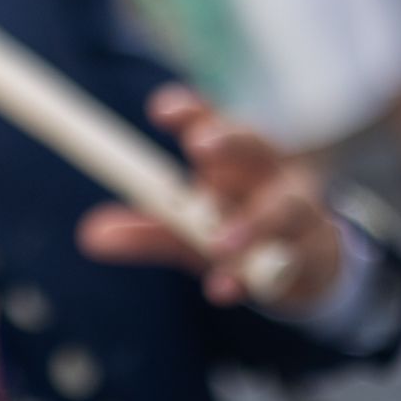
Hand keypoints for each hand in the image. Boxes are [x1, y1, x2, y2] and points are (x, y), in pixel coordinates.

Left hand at [77, 85, 342, 311]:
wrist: (305, 267)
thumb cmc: (239, 228)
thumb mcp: (188, 228)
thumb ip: (145, 229)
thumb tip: (89, 236)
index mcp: (234, 156)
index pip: (213, 120)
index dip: (190, 112)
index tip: (160, 111)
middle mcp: (270, 172)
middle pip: (256, 143)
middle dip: (229, 141)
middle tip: (197, 146)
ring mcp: (299, 211)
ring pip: (284, 206)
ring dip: (251, 223)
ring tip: (218, 244)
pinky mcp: (311, 253)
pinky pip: (288, 262)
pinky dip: (252, 277)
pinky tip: (223, 289)